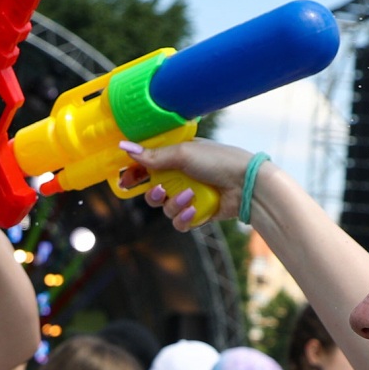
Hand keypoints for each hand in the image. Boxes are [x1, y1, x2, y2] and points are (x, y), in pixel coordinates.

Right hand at [124, 139, 260, 230]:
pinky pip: (179, 222)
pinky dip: (184, 218)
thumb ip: (152, 155)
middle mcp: (180, 178)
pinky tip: (194, 211)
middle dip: (154, 194)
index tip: (127, 179)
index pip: (148, 167)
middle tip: (162, 190)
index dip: (136, 175)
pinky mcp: (197, 215)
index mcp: (175, 158)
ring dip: (175, 205)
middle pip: (152, 192)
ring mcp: (189, 197)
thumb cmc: (218, 161)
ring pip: (165, 209)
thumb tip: (123, 146)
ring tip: (191, 197)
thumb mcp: (183, 153)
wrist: (245, 184)